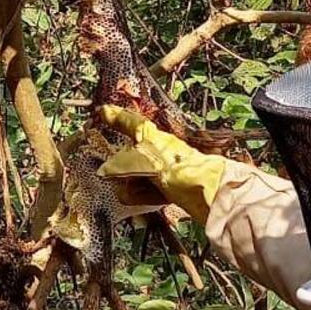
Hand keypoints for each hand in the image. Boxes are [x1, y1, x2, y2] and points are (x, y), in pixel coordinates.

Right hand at [96, 106, 225, 223]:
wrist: (208, 190)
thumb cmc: (180, 167)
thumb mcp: (142, 159)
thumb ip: (120, 164)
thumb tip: (105, 171)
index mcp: (150, 135)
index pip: (128, 122)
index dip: (115, 117)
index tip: (103, 111)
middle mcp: (156, 149)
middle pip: (126, 157)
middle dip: (120, 169)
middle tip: (118, 175)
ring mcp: (162, 169)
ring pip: (134, 177)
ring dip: (132, 186)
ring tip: (140, 189)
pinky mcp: (168, 187)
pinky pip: (145, 192)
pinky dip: (144, 196)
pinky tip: (149, 198)